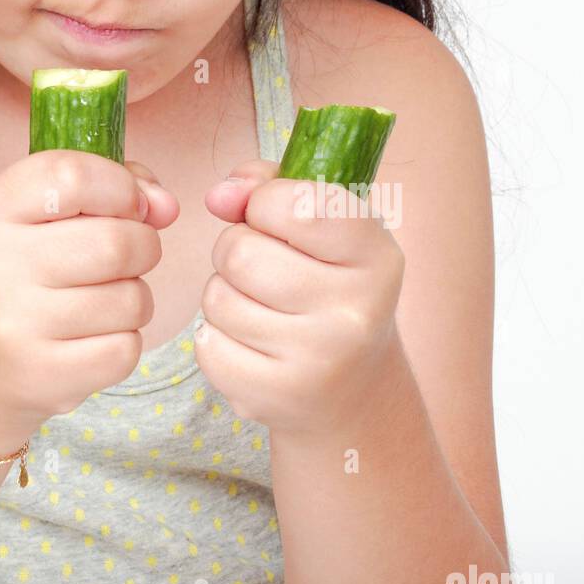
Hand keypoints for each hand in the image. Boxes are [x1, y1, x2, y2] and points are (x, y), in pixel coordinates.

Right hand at [0, 150, 178, 448]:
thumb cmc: (21, 272)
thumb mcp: (40, 215)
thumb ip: (107, 189)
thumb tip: (166, 205)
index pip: (73, 176)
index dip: (121, 187)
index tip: (130, 206)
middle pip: (116, 242)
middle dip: (143, 247)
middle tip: (126, 258)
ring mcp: (15, 324)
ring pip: (130, 299)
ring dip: (135, 298)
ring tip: (104, 300)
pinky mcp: (42, 374)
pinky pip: (125, 349)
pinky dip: (124, 342)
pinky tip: (93, 337)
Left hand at [197, 160, 404, 437]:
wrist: (354, 391)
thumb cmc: (327, 286)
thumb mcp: (321, 225)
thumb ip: (268, 186)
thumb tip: (219, 196)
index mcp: (376, 254)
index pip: (291, 203)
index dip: (263, 204)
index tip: (276, 219)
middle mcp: (356, 310)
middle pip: (240, 252)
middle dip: (236, 252)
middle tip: (266, 272)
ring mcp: (319, 360)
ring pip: (217, 297)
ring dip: (225, 296)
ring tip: (262, 310)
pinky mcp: (279, 397)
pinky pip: (207, 345)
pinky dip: (216, 340)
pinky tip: (252, 346)